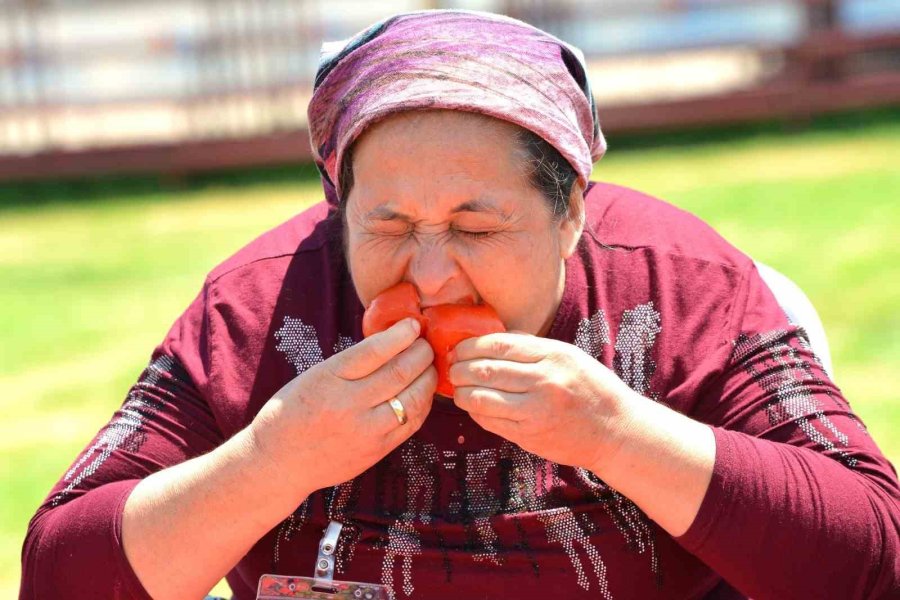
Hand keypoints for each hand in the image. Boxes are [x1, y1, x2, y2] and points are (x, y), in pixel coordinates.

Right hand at [249, 318, 436, 496]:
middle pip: (400, 372)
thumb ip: (349, 364)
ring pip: (413, 398)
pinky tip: (424, 392)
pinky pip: (411, 423)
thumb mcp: (313, 377)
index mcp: (329, 379)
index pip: (375, 351)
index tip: (414, 325)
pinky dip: (423, 404)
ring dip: (428, 378)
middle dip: (421, 353)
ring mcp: (366, 430)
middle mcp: (349, 404)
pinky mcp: (377, 450)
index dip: (401, 335)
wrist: (278, 463)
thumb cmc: (292, 413)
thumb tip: (391, 344)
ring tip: (431, 366)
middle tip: (427, 343)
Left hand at [448, 332, 636, 471]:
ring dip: (461, 392)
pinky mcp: (529, 435)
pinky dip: (475, 412)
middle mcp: (544, 381)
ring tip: (457, 388)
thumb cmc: (591, 389)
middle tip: (451, 367)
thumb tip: (492, 339)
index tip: (459, 348)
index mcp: (553, 355)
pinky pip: (490, 421)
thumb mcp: (568, 356)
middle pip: (484, 370)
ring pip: (481, 398)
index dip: (470, 345)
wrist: (615, 431)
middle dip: (459, 368)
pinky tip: (473, 406)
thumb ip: (532, 347)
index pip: (498, 344)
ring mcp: (535, 411)